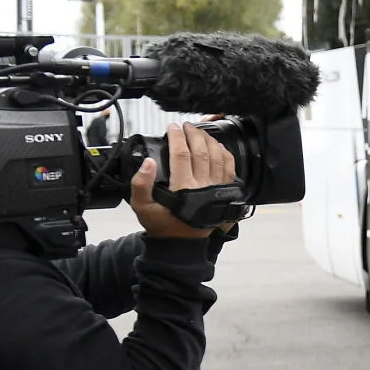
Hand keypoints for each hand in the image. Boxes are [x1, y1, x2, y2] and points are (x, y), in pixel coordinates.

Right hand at [130, 122, 235, 239]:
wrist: (181, 243)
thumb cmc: (162, 225)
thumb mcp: (142, 206)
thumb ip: (140, 184)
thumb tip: (147, 162)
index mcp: (183, 187)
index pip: (181, 154)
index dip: (177, 137)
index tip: (172, 128)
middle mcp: (203, 186)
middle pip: (202, 151)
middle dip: (194, 134)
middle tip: (186, 126)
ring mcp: (216, 189)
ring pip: (218, 157)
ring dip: (210, 141)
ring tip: (200, 132)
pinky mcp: (224, 193)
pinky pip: (229, 169)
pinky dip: (225, 155)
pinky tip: (219, 146)